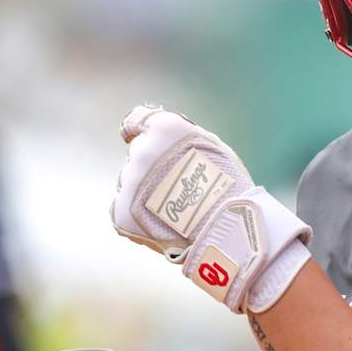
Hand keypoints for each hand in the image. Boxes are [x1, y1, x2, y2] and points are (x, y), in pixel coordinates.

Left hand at [111, 106, 311, 312]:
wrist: (228, 230)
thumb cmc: (229, 188)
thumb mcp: (214, 147)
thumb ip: (182, 138)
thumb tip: (156, 136)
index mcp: (165, 129)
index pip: (135, 120)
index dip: (137, 129)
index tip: (135, 136)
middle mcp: (142, 151)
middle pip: (138, 156)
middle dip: (153, 168)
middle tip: (180, 188)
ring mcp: (128, 183)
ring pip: (131, 184)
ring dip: (147, 193)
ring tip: (178, 211)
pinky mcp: (122, 213)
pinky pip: (124, 210)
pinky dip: (138, 217)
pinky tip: (162, 223)